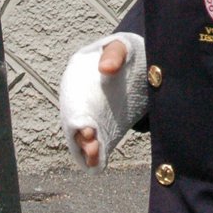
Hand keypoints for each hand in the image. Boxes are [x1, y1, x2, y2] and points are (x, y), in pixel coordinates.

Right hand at [59, 32, 145, 169]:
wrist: (141, 64)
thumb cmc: (126, 53)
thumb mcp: (121, 47)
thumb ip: (114, 54)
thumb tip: (106, 69)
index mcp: (77, 77)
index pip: (72, 100)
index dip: (77, 116)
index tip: (87, 128)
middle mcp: (79, 99)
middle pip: (75, 122)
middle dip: (82, 137)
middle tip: (93, 146)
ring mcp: (91, 114)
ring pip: (83, 136)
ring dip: (87, 149)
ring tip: (95, 157)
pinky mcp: (104, 126)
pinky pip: (97, 142)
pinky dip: (95, 154)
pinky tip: (97, 165)